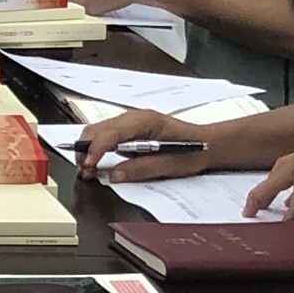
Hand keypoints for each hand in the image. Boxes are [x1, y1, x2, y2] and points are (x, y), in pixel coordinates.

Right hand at [77, 107, 213, 182]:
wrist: (208, 143)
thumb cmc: (194, 151)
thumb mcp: (169, 165)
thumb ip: (141, 169)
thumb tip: (114, 175)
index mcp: (145, 122)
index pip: (111, 133)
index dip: (96, 149)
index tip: (89, 166)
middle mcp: (134, 117)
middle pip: (97, 128)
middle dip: (85, 150)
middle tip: (85, 172)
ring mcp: (130, 121)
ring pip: (98, 130)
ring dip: (89, 149)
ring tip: (90, 170)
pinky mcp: (130, 129)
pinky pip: (107, 135)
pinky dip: (98, 148)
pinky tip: (100, 162)